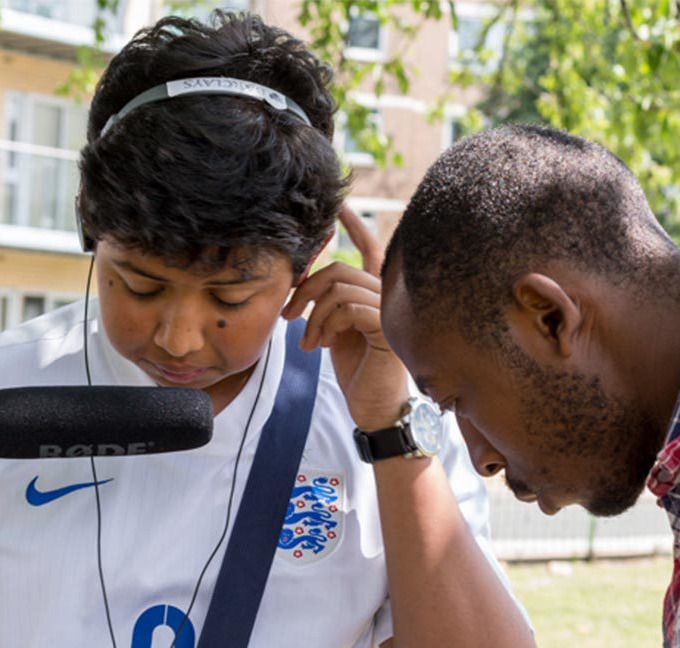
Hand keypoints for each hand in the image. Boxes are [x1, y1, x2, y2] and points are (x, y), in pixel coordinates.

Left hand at [282, 206, 409, 430]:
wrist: (374, 408)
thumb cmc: (357, 371)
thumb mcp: (333, 330)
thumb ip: (326, 304)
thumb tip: (300, 280)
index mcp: (375, 294)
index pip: (369, 248)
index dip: (354, 226)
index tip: (338, 206)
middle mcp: (387, 297)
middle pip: (340, 269)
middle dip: (306, 289)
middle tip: (289, 316)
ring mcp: (390, 312)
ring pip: (340, 290)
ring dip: (313, 317)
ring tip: (308, 343)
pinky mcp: (387, 330)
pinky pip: (349, 309)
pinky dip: (327, 326)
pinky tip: (323, 346)